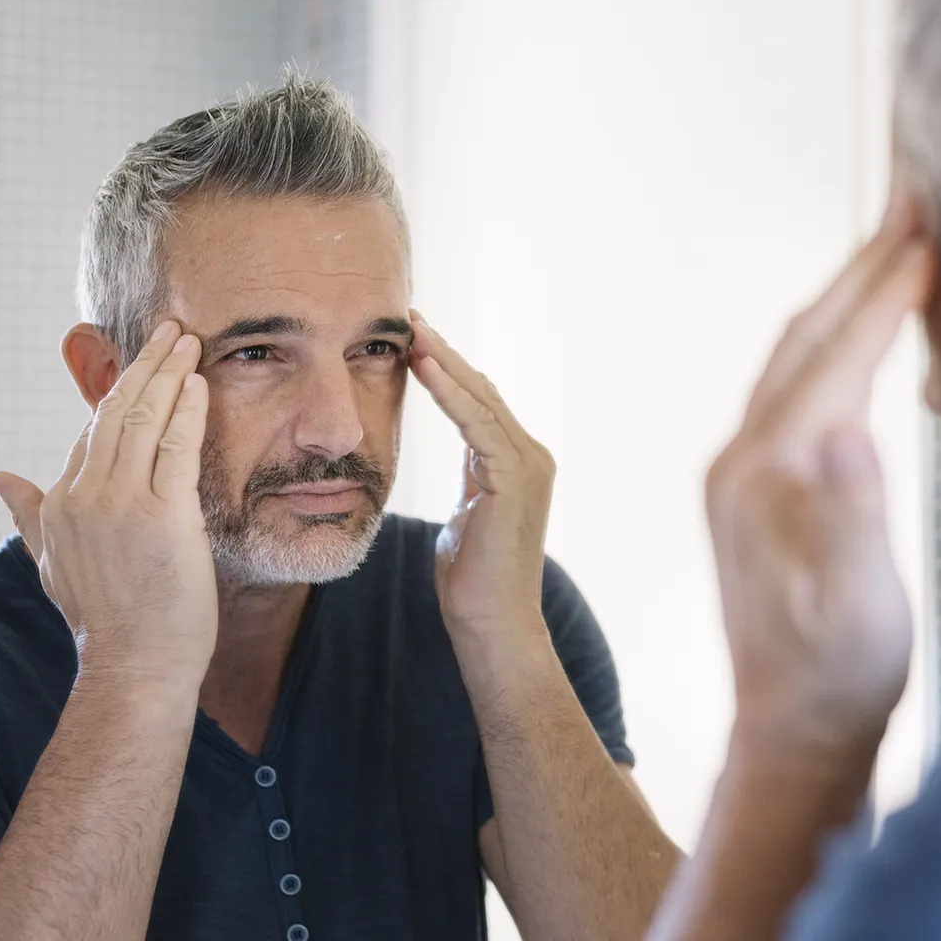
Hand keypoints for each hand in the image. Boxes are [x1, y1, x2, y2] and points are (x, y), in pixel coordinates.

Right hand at [0, 321, 217, 693]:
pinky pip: (176, 447)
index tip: (144, 363)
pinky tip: (200, 384)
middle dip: (144, 366)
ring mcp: (122, 504)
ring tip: (188, 342)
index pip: (91, 433)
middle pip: (115, 413)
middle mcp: (85, 497)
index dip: (119, 393)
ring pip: (144, 420)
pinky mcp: (162, 515)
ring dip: (169, 374)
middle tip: (169, 330)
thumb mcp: (53, 563)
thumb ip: (28, 516)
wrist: (136, 666)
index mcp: (60, 505)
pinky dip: (187, 410)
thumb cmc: (106, 619)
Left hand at [410, 312, 555, 641]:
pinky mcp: (516, 478)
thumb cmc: (473, 583)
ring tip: (411, 330)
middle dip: (443, 352)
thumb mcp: (468, 517)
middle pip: (482, 391)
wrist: (492, 623)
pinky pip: (477, 424)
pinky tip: (422, 367)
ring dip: (443, 362)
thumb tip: (464, 464)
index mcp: (519, 464)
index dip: (447, 369)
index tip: (414, 338)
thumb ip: (472, 483)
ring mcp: (529, 465)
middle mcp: (532, 456)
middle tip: (409, 316)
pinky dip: (449, 394)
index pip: (480, 403)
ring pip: (480, 399)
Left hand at [706, 197, 933, 753]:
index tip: (929, 224)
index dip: (887, 289)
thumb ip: (855, 514)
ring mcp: (744, 474)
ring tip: (895, 251)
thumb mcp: (861, 603)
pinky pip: (797, 392)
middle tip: (912, 199)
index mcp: (768, 470)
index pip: (836, 354)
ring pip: (797, 359)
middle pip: (806, 337)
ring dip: (845, 299)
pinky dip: (836, 348)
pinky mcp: (757, 494)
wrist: (793, 735)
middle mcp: (743, 458)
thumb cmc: (838, 675)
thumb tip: (854, 429)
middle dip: (861, 266)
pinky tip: (864, 347)